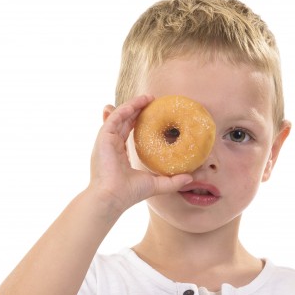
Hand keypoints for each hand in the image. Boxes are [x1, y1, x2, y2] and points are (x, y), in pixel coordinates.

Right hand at [88, 95, 190, 213]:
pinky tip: (137, 103)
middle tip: (151, 101)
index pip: (127, 132)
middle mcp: (111, 145)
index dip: (138, 121)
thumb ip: (173, 181)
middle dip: (136, 109)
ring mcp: (106, 141)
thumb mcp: (156, 184)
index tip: (152, 114)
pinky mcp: (103, 137)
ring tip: (147, 97)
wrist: (113, 197)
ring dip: (132, 105)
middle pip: (123, 121)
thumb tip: (190, 177)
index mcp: (119, 154)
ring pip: (119, 116)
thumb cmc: (130, 193)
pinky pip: (114, 118)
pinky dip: (125, 109)